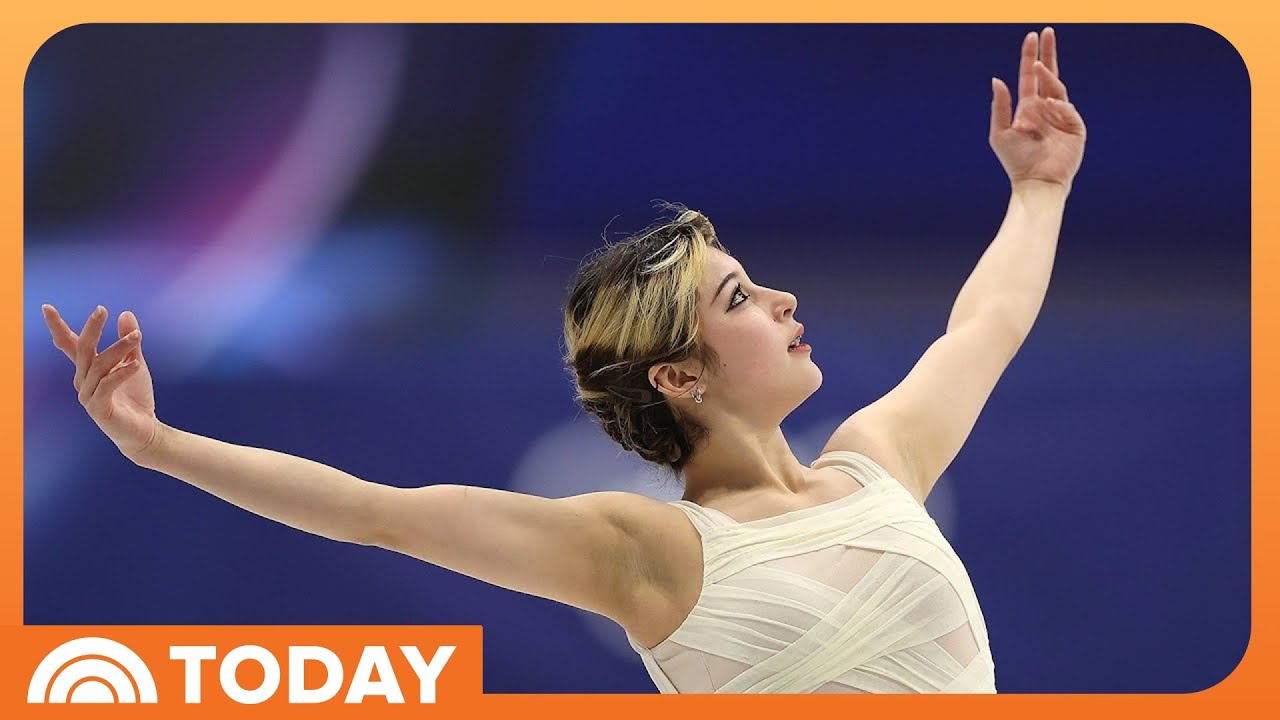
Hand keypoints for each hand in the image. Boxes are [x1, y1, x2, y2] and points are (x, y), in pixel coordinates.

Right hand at [42, 304, 161, 464]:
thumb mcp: (134, 364)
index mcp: (88, 369)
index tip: (46, 307)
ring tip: (137, 337)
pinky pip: (107, 385)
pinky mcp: (99, 409)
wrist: (144, 430)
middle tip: (101, 310)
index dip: (58, 327)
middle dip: (91, 328)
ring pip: (99, 366)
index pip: (71, 345)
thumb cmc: (135, 397)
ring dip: (118, 349)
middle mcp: (83, 381)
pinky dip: (121, 373)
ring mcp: (88, 395)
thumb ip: (128, 343)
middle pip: (83, 350)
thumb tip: (125, 313)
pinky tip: (136, 365)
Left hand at [990, 27, 1085, 193]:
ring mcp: (1062, 116)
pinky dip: (1059, 106)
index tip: (1032, 36)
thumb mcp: (999, 132)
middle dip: (1048, 53)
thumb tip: (997, 79)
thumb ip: (1000, 106)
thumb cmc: (1015, 161)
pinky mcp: (1075, 128)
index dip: (1031, 57)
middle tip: (1047, 32)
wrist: (1036, 182)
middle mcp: (1046, 108)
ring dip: (1048, 79)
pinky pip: (1068, 109)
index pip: (1030, 76)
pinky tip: (1050, 106)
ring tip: (1039, 72)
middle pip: (1049, 74)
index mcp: (1028, 108)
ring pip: (1057, 89)